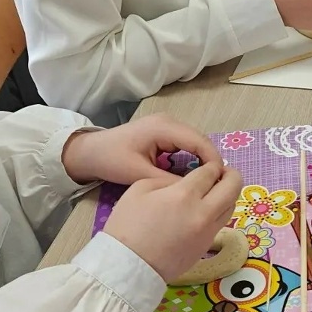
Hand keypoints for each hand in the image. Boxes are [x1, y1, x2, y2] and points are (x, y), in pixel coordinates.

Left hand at [61, 115, 220, 186]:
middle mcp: (168, 121)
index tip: (220, 181)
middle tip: (218, 184)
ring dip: (203, 159)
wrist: (90, 152)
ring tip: (210, 181)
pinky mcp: (163, 131)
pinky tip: (196, 173)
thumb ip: (169, 180)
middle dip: (211, 160)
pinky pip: (186, 143)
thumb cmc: (112, 160)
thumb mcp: (140, 174)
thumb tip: (196, 189)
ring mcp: (166, 124)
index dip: (213, 160)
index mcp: (163, 128)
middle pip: (200, 140)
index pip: (199, 141)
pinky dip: (193, 156)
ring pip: (195, 141)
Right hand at [103, 161, 243, 282]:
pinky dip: (218, 211)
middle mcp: (203, 212)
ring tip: (215, 191)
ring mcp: (208, 232)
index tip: (209, 165)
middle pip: (233, 187)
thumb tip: (185, 182)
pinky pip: (220, 222)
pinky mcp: (206, 246)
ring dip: (227, 194)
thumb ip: (167, 180)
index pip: (210, 172)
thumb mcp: (140, 188)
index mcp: (184, 195)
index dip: (212, 165)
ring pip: (231, 206)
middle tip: (222, 173)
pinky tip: (205, 210)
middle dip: (231, 175)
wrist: (128, 265)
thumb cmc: (127, 225)